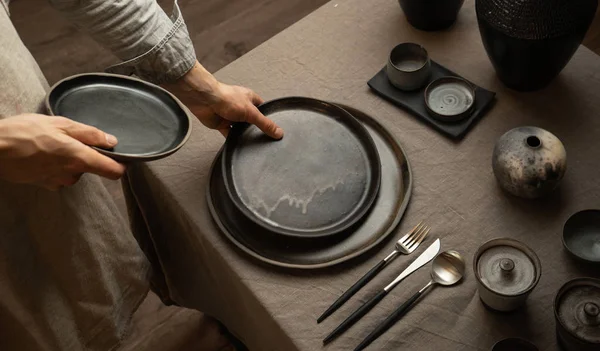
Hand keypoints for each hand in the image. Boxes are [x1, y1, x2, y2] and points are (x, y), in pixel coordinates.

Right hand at [0, 114, 125, 189]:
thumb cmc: (24, 132)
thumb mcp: (60, 124)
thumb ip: (90, 134)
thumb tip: (112, 141)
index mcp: (80, 158)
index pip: (114, 172)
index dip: (119, 164)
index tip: (117, 156)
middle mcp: (72, 174)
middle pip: (91, 167)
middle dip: (84, 154)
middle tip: (67, 138)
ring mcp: (58, 182)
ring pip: (74, 171)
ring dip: (68, 159)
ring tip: (50, 144)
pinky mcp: (45, 185)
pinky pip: (59, 175)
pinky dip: (55, 166)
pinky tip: (41, 154)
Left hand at [163, 61, 282, 138]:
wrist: (205, 100)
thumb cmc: (227, 99)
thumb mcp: (251, 112)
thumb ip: (264, 124)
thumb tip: (279, 133)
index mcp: (250, 98)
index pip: (263, 109)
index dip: (268, 117)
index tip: (274, 128)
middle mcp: (240, 106)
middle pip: (251, 119)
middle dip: (255, 127)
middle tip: (265, 139)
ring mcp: (230, 115)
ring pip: (240, 127)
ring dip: (243, 133)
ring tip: (253, 144)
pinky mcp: (221, 123)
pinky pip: (228, 133)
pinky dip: (232, 139)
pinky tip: (237, 145)